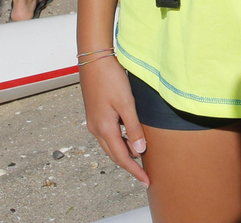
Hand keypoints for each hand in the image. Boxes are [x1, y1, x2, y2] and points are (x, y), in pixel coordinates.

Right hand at [79, 56, 148, 185]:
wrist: (94, 60)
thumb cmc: (110, 78)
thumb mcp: (127, 104)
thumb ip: (133, 128)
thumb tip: (139, 151)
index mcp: (104, 128)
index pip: (121, 158)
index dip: (134, 171)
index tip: (146, 181)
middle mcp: (96, 128)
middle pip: (114, 154)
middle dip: (129, 166)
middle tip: (144, 174)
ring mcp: (94, 122)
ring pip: (110, 145)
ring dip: (123, 153)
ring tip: (139, 158)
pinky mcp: (95, 114)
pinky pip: (108, 135)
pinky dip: (119, 142)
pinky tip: (128, 138)